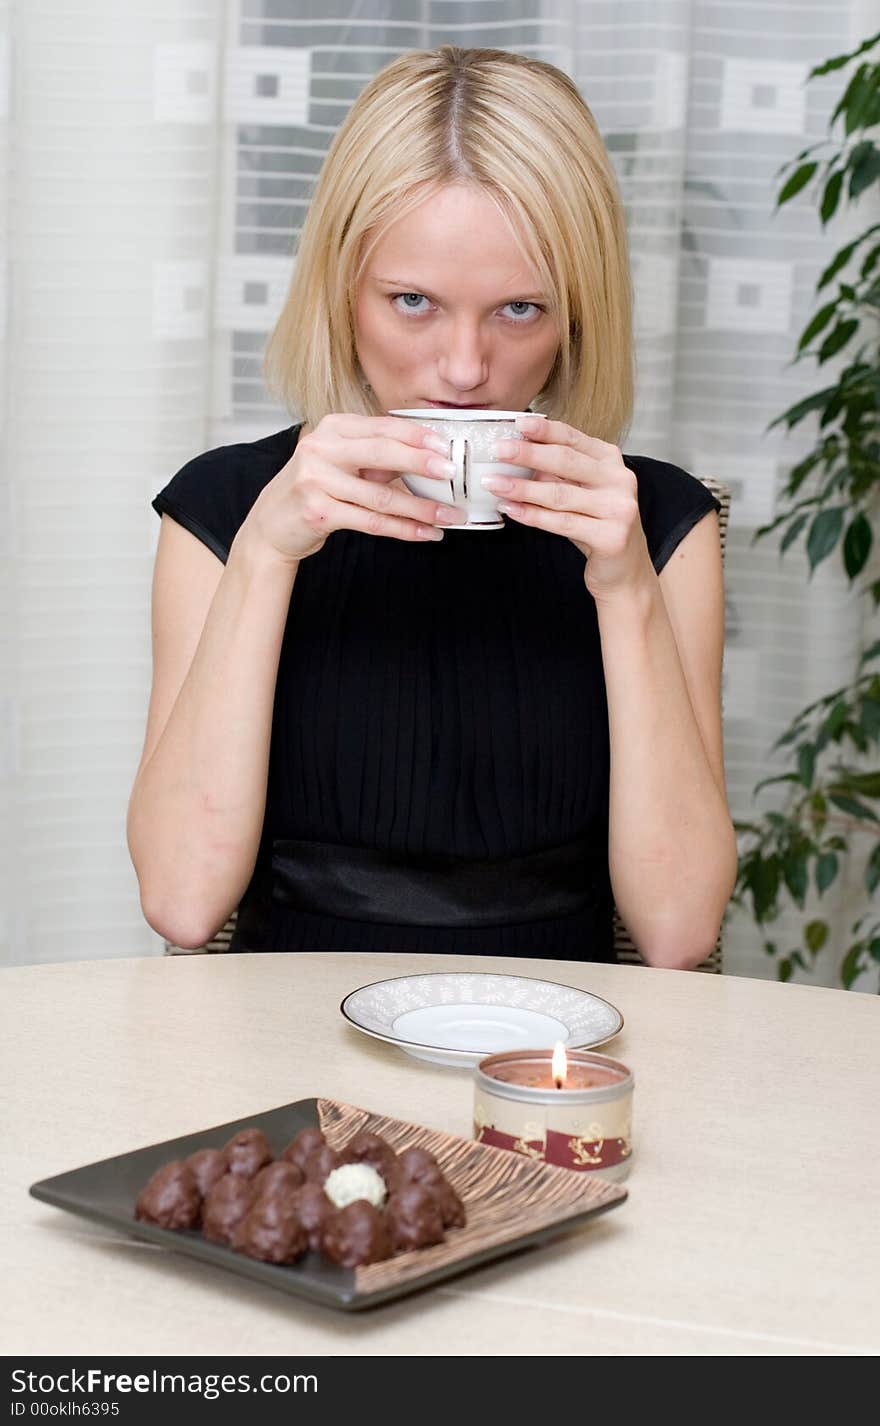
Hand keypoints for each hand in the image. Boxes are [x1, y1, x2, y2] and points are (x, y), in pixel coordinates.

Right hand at [239, 413, 466, 564]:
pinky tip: (425, 533)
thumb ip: (378, 456)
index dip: (417, 436)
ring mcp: (316, 480)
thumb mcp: (342, 461)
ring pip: (381, 496)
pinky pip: (371, 522)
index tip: (446, 445)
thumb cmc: (315, 489)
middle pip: (381, 453)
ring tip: (449, 515)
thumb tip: (429, 458)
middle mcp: (321, 448)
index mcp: (333, 428)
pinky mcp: (318, 512)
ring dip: (421, 508)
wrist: (272, 524)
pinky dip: (403, 529)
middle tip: (452, 472)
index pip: (383, 427)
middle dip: (422, 463)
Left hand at [481, 416, 652, 600]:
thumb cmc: (597, 526)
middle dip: (528, 454)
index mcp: (611, 461)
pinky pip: (563, 523)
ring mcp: (618, 509)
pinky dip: (533, 516)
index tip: (518, 423)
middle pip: (566, 462)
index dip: (545, 430)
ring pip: (560, 494)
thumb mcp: (580, 493)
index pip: (574, 439)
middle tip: (498, 450)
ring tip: (494, 483)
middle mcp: (620, 480)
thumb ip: (557, 475)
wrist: (624, 570)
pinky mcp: (611, 537)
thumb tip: (517, 456)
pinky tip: (512, 510)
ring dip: (522, 488)